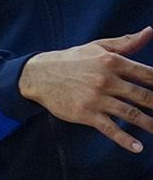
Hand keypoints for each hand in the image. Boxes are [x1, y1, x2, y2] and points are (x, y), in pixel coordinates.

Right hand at [18, 28, 152, 152]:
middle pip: (144, 96)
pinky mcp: (86, 114)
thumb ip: (126, 42)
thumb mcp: (97, 47)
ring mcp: (97, 98)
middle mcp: (107, 80)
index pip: (147, 74)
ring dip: (150, 124)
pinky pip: (110, 129)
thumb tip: (150, 32)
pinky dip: (125, 140)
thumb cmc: (71, 60)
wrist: (38, 75)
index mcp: (112, 62)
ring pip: (131, 114)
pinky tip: (138, 148)